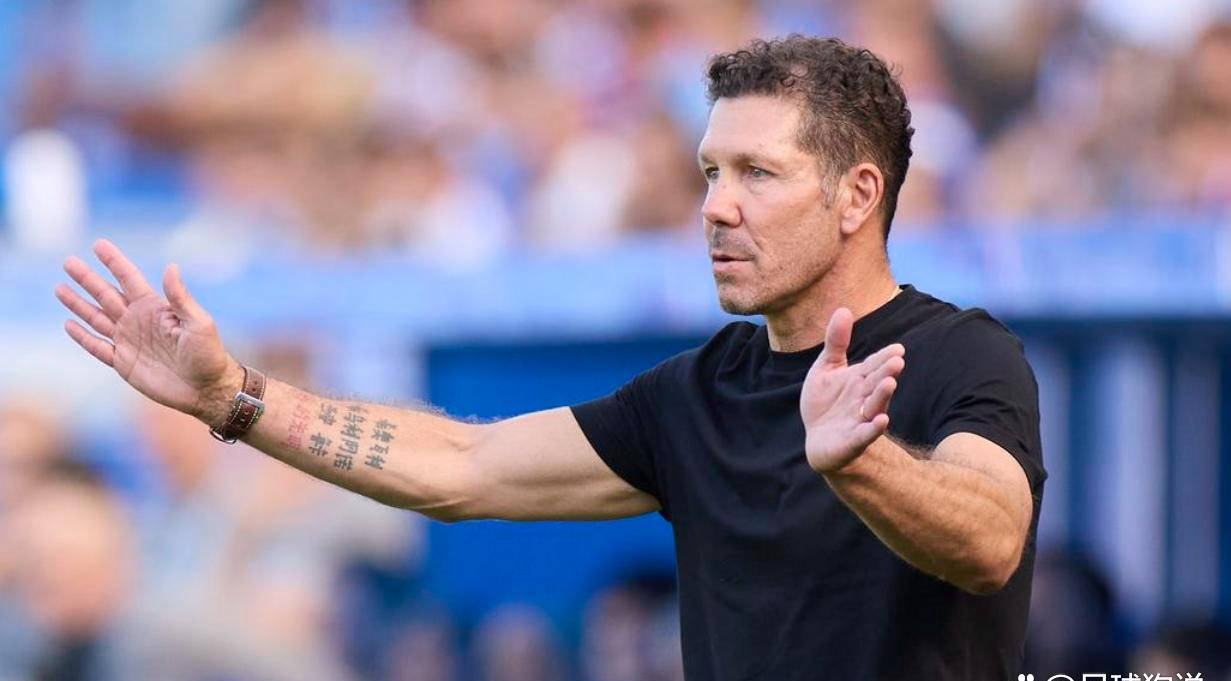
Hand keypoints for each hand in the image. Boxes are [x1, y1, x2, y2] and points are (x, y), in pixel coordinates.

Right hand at [55, 239, 240, 425]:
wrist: (206, 389)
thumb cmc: (208, 354)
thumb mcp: (198, 323)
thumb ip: (180, 297)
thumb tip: (171, 266)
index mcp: (155, 308)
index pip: (129, 279)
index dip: (114, 261)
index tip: (98, 244)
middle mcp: (138, 321)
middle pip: (106, 294)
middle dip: (87, 279)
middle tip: (68, 261)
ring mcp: (129, 341)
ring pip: (97, 318)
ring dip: (78, 304)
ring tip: (60, 288)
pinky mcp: (124, 363)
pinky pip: (98, 347)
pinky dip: (83, 337)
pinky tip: (69, 324)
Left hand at [801, 307, 904, 472]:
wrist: (819, 440)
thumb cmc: (826, 402)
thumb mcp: (827, 369)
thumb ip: (836, 342)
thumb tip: (844, 309)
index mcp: (859, 379)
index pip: (874, 366)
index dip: (884, 358)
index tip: (897, 349)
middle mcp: (864, 398)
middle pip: (876, 383)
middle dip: (886, 372)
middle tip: (897, 360)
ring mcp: (860, 419)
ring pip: (875, 406)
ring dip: (882, 395)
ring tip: (891, 383)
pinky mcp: (853, 440)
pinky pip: (865, 434)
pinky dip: (873, 428)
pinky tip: (882, 420)